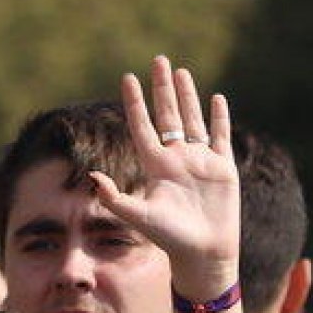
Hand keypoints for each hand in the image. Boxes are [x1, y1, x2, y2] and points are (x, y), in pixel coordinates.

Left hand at [90, 55, 238, 299]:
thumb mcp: (138, 215)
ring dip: (186, 96)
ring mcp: (199, 161)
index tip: (127, 77)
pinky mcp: (222, 168)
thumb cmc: (169, 238)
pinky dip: (219, 117)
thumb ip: (114, 197)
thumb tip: (90, 177)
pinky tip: (215, 98)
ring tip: (180, 72)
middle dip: (162, 88)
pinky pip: (220, 136)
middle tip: (158, 60)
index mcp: (155, 165)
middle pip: (167, 115)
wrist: (202, 253)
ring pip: (191, 120)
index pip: (142, 126)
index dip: (135, 102)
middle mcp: (175, 159)